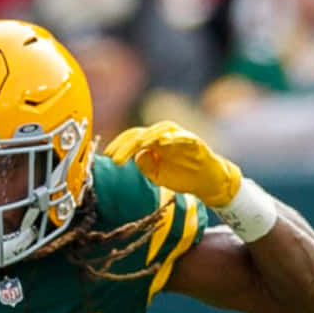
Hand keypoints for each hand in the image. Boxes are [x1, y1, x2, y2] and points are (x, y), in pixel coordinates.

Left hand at [103, 121, 243, 207]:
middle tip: (115, 158)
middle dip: (127, 146)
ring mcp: (179, 136)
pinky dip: (173, 138)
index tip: (108, 157)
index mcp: (152, 142)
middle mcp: (164, 135)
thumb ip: (145, 165)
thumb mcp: (156, 175)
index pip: (132, 138)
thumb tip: (136, 156)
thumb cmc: (180, 175)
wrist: (205, 182)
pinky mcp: (194, 142)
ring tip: (137, 145)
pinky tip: (162, 142)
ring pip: (161, 130)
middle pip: (141, 134)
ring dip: (148, 137)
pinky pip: (183, 137)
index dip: (119, 146)